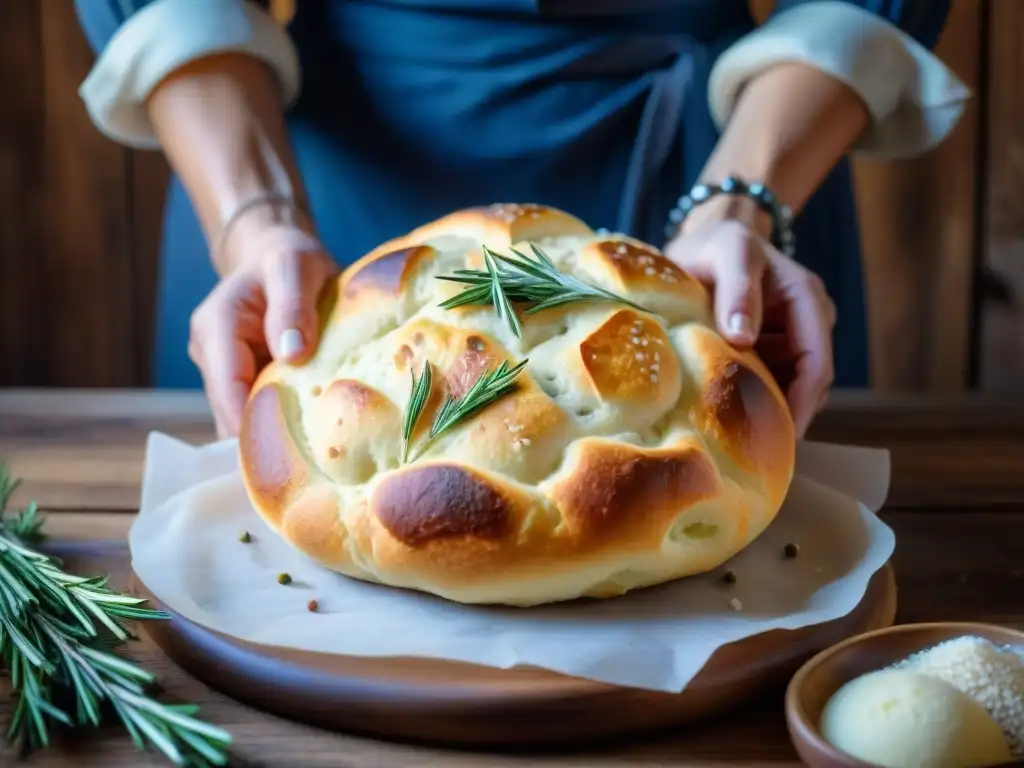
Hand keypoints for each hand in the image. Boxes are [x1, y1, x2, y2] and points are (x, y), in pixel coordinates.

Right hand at [188, 224, 338, 437]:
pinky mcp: (244, 380)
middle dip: (265, 437)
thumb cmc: (289, 257)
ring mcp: (226, 370)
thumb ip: (293, 306)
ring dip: (274, 435)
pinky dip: (282, 424)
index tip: (284, 454)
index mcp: (216, 326)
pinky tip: (310, 441)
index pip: (228, 387)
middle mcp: (212, 354)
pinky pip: (259, 411)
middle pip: (232, 411)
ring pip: (244, 417)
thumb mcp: (296, 266)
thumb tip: (292, 354)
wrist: (281, 256)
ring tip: (313, 458)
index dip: (251, 423)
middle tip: (309, 464)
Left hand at [666, 217, 835, 437]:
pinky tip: (734, 423)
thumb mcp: (729, 253)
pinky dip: (758, 401)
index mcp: (807, 300)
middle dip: (789, 417)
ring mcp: (792, 337)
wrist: (707, 237)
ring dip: (773, 413)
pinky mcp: (772, 349)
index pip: (816, 364)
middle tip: (759, 455)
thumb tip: (742, 335)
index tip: (780, 436)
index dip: (801, 403)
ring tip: (745, 446)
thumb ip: (737, 289)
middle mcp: (808, 322)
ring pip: (792, 388)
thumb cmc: (719, 242)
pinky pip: (773, 383)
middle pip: (810, 384)